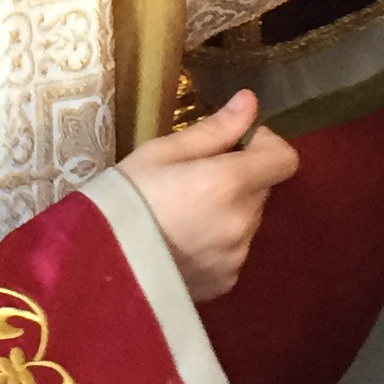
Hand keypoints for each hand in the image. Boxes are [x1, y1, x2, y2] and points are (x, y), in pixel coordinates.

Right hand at [118, 89, 297, 301]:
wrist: (100, 267)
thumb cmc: (125, 198)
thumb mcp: (162, 152)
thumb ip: (214, 129)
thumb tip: (250, 101)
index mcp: (229, 183)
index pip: (284, 159)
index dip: (265, 145)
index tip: (236, 144)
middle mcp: (242, 221)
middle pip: (261, 189)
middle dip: (239, 178)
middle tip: (194, 180)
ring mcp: (236, 256)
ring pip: (248, 220)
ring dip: (229, 211)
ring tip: (183, 216)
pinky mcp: (226, 282)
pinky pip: (234, 251)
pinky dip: (218, 243)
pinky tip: (182, 243)